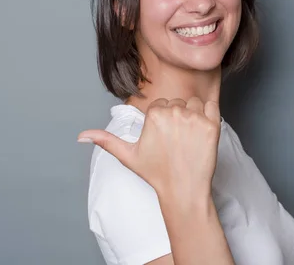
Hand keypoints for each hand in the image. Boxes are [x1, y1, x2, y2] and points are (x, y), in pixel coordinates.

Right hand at [78, 97, 220, 200]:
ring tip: (188, 137)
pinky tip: (201, 132)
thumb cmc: (156, 173)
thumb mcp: (127, 155)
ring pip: (194, 103)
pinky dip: (209, 115)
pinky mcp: (212, 125)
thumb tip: (81, 135)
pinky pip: (212, 106)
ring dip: (193, 114)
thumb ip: (105, 140)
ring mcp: (194, 117)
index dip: (162, 120)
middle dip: (177, 116)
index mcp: (154, 114)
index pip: (160, 104)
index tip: (164, 137)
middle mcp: (174, 111)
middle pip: (177, 102)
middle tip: (176, 141)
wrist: (183, 190)